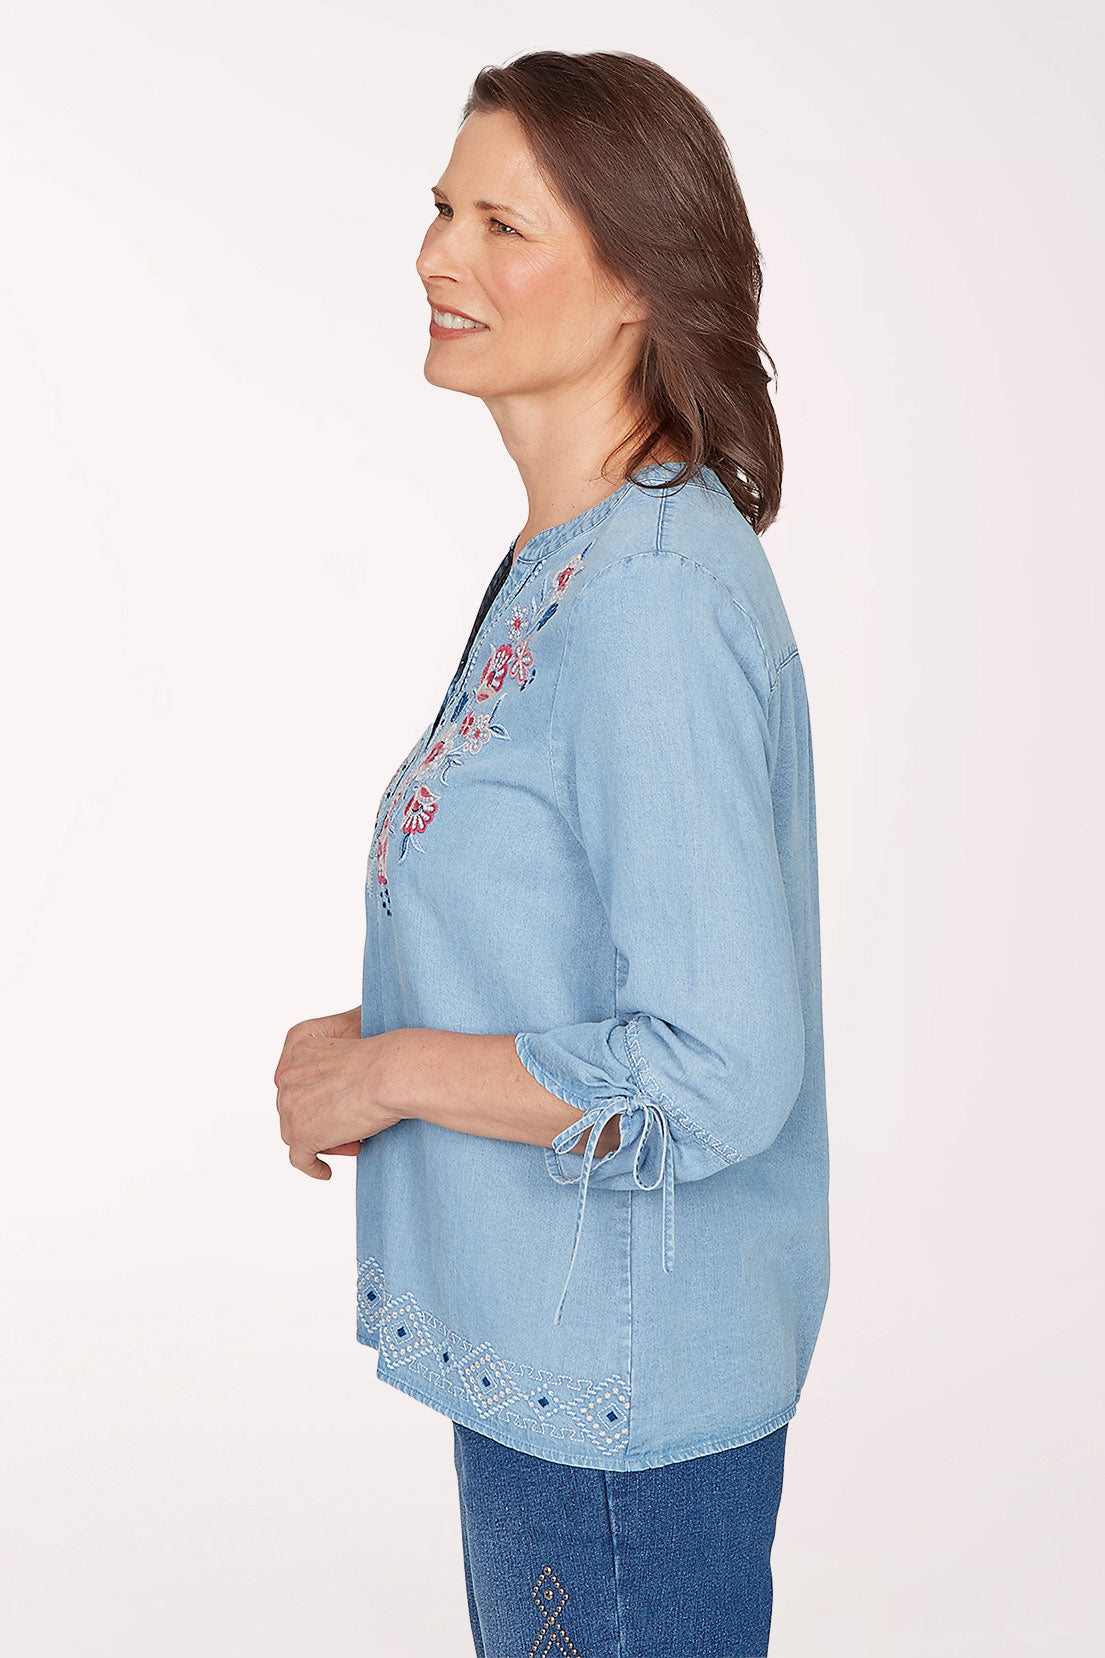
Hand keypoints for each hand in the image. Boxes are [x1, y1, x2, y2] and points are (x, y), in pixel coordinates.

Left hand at [274, 1009, 403, 1179]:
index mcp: (300, 1046)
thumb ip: (338, 1065)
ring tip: (349, 1145)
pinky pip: (299, 1158)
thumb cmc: (386, 1059)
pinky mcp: (302, 1133)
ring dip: (319, 1140)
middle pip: (293, 1107)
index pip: (298, 1080)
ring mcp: (291, 1105)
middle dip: (319, 1120)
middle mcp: (288, 1075)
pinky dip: (312, 1167)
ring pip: (294, 1132)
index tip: (338, 1107)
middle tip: (347, 1129)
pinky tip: (325, 1172)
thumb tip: (341, 1093)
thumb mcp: (354, 1048)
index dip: (317, 1097)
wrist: (391, 1073)